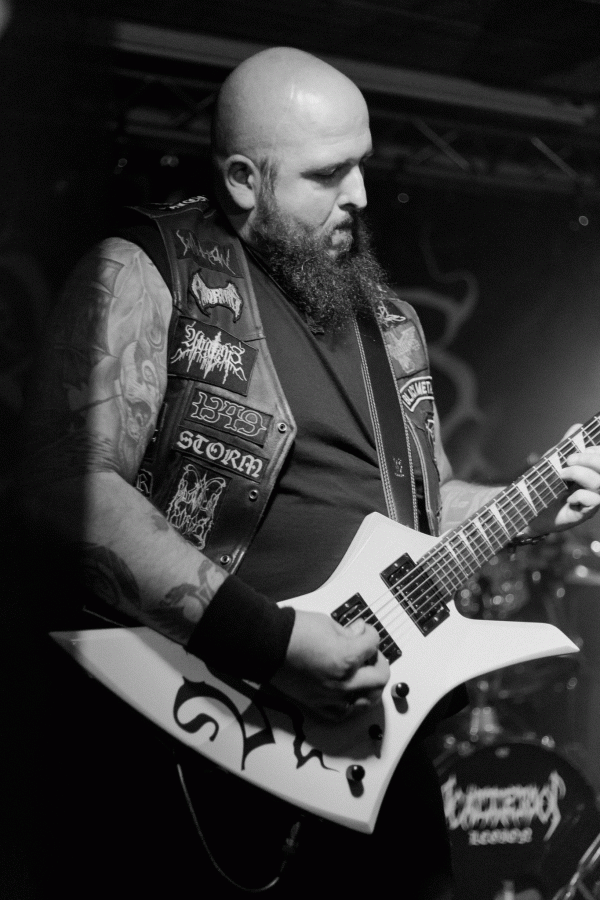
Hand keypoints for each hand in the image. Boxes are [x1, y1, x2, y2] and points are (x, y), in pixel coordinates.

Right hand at [269, 610, 389, 720]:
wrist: (266, 644)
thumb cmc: (291, 633)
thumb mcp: (327, 623)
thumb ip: (348, 632)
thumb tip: (359, 634)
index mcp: (347, 658)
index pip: (373, 645)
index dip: (371, 633)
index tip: (365, 631)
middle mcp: (342, 682)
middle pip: (379, 677)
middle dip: (379, 662)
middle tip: (371, 654)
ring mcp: (330, 696)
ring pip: (366, 700)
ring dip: (371, 686)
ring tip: (366, 675)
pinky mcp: (317, 703)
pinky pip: (342, 713)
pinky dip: (351, 704)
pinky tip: (350, 693)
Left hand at [528, 431, 599, 535]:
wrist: (527, 509)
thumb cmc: (543, 485)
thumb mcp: (553, 461)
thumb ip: (566, 446)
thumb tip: (577, 427)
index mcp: (591, 471)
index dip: (598, 452)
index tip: (584, 448)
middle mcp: (595, 485)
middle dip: (590, 460)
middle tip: (569, 460)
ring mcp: (592, 500)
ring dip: (580, 474)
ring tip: (561, 474)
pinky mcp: (585, 513)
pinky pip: (593, 501)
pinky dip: (580, 495)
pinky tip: (568, 497)